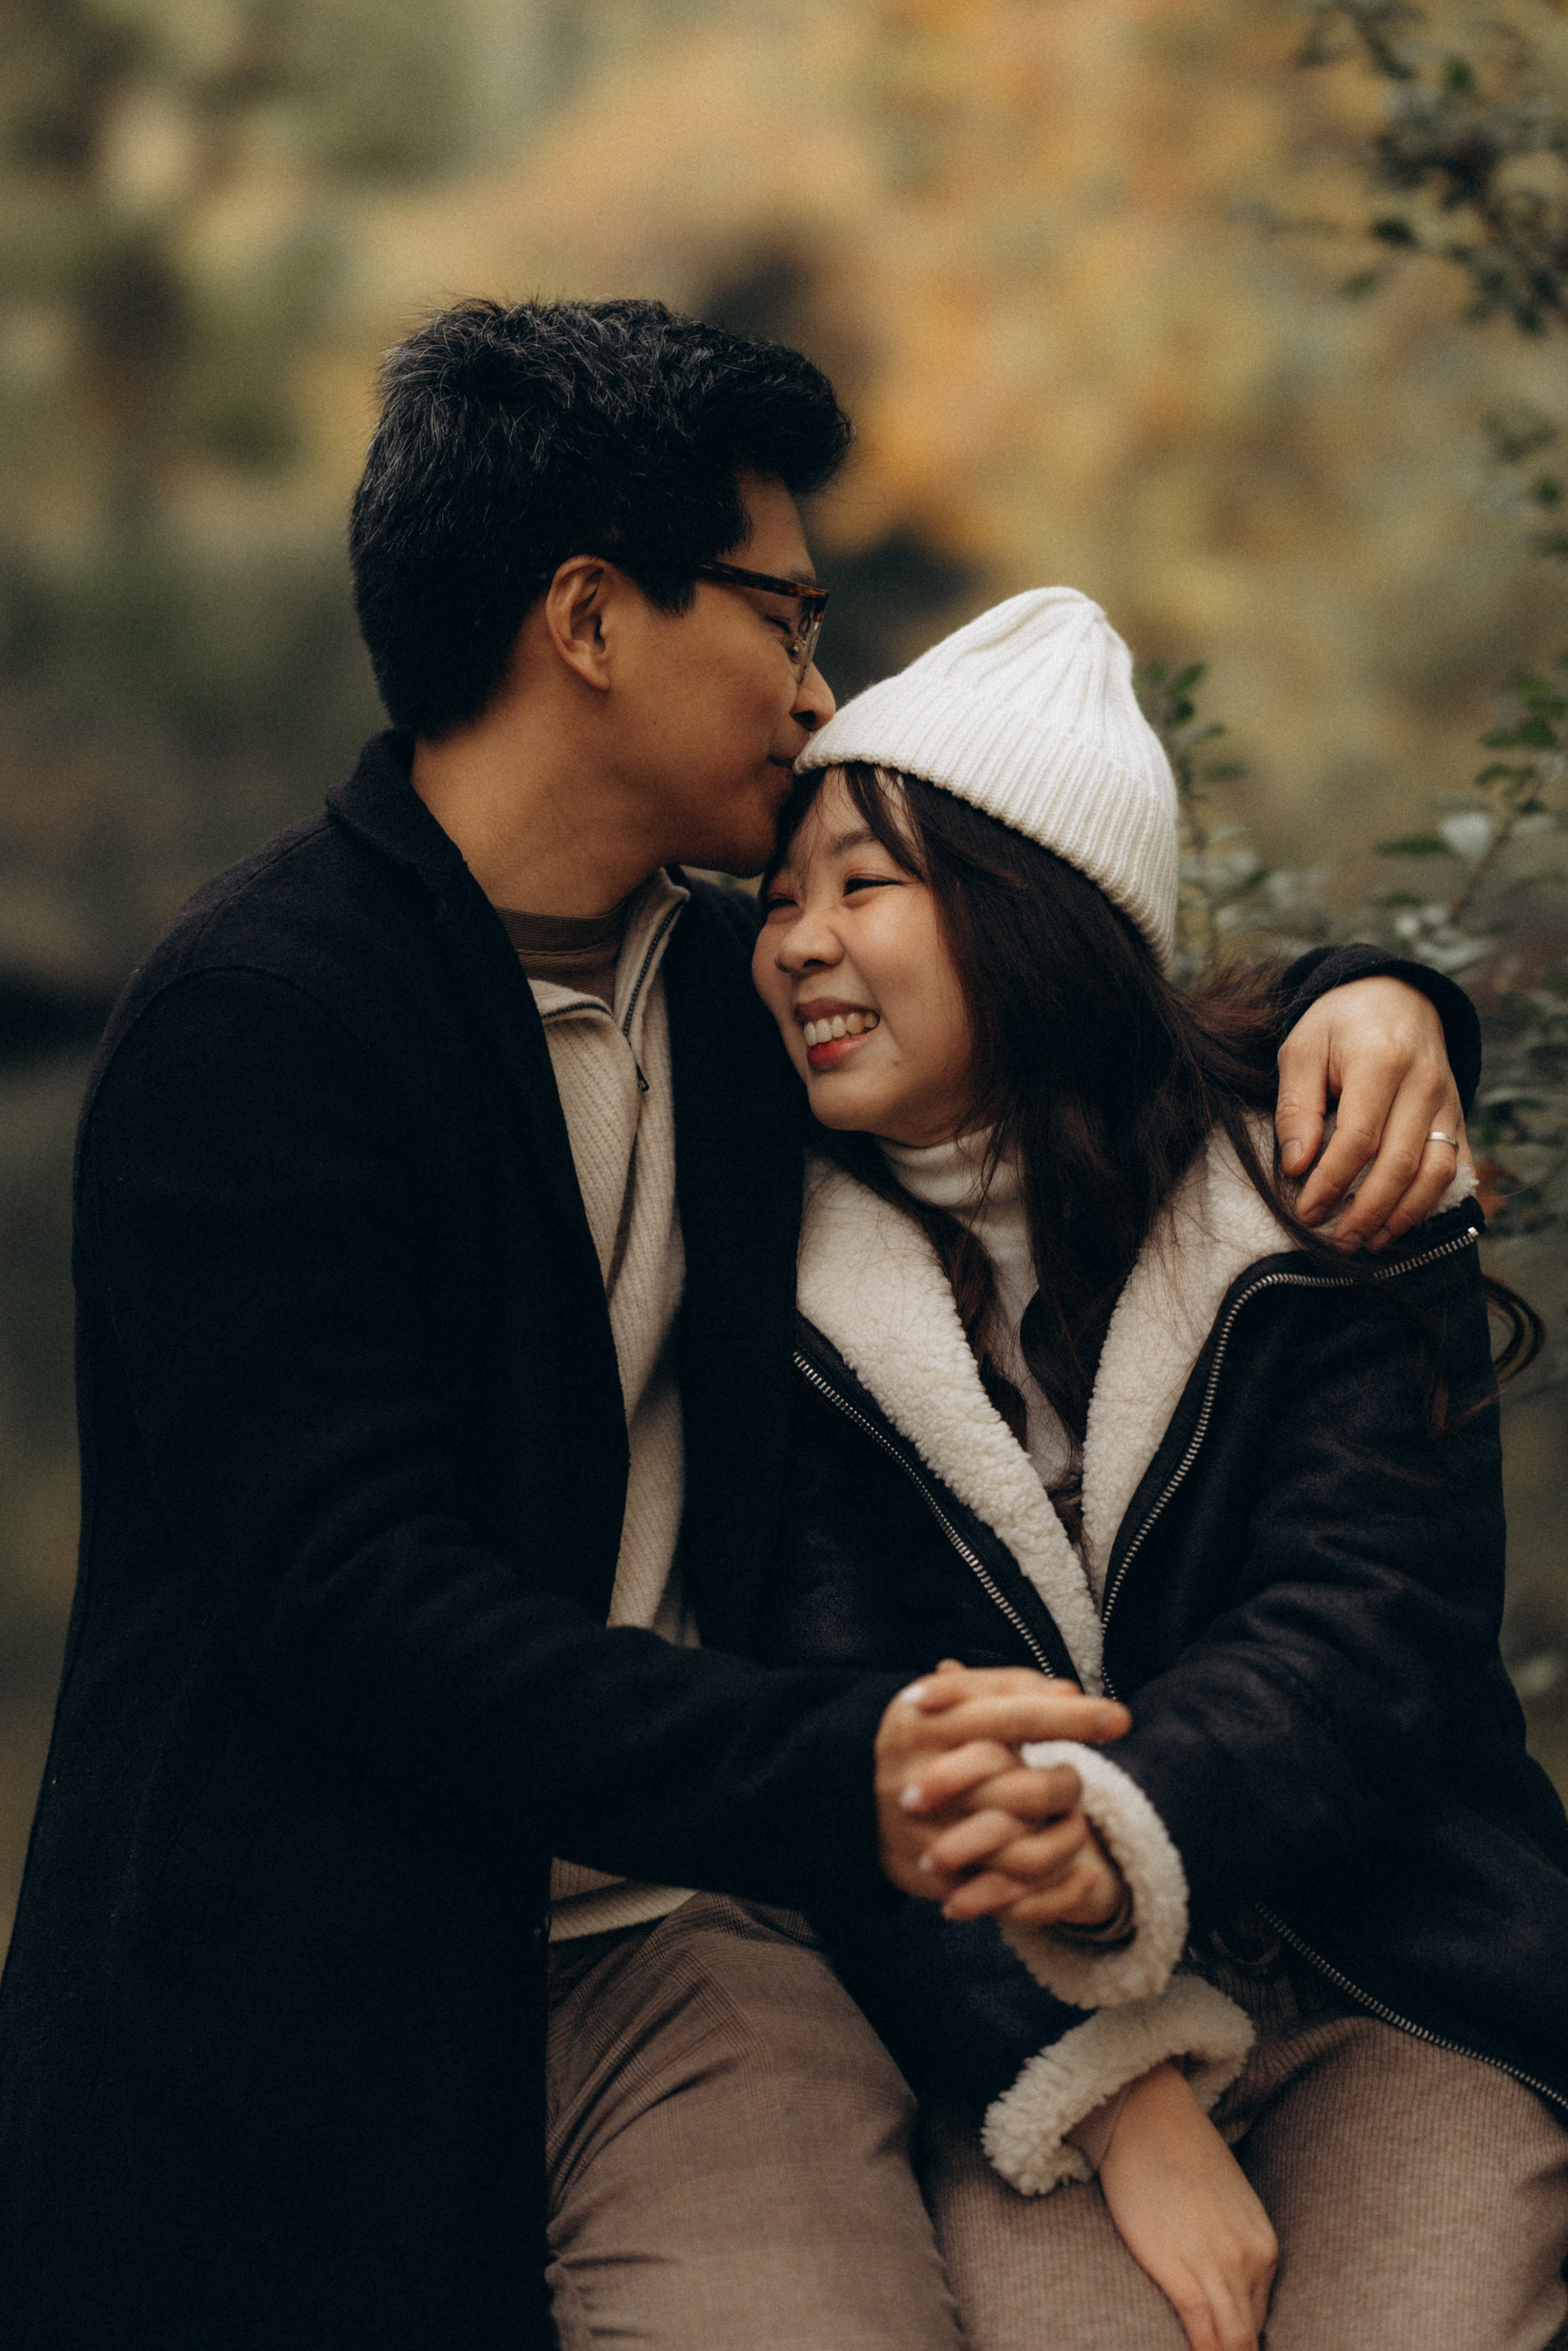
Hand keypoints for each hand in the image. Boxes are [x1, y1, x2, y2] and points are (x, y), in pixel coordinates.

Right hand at [875, 1660, 1128, 1905]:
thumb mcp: (954, 1697)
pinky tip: (1088, 1876)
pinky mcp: (941, 1881)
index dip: (1070, 1719)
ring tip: (1077, 1823)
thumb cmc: (925, 1732)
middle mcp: (927, 1780)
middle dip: (1067, 1785)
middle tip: (1076, 1778)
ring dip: (1068, 1840)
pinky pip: (1011, 1899)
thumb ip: (1011, 1688)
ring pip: (1024, 1852)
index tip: (1121, 1719)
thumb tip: (1071, 1692)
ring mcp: (932, 1836)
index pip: (1012, 1718)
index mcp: (933, 1724)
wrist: (852, 1791)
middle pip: (1023, 1790)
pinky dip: (1057, 1893)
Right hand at [1098, 2063, 1276, 2350]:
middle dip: (1234, 2349)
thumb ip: (1232, 2247)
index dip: (1239, 2341)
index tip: (1226, 2343)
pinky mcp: (1184, 2274)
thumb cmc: (1178, 2156)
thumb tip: (1223, 2288)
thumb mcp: (1226, 2207)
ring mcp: (1220, 2268)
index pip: (1259, 2319)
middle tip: (1216, 2348)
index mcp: (1264, 2246)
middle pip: (1248, 2336)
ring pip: (1232, 2343)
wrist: (1148, 2115)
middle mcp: (1252, 2260)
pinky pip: (1203, 2337)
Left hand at [1276, 976, 1471, 1249]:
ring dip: (1402, 1215)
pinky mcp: (1458, 1115)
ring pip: (1435, 1173)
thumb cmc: (1339, 1024)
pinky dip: (1431, 1201)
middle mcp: (1424, 1083)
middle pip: (1400, 1163)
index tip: (1305, 1211)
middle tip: (1335, 1241)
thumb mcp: (1302, 1050)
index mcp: (1381, 1060)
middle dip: (1366, 1211)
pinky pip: (1455, 1166)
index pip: (1359, 1138)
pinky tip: (1400, 1223)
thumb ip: (1296, 1106)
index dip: (1331, 1182)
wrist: (1395, 994)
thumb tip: (1295, 1165)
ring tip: (1367, 1242)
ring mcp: (1448, 1101)